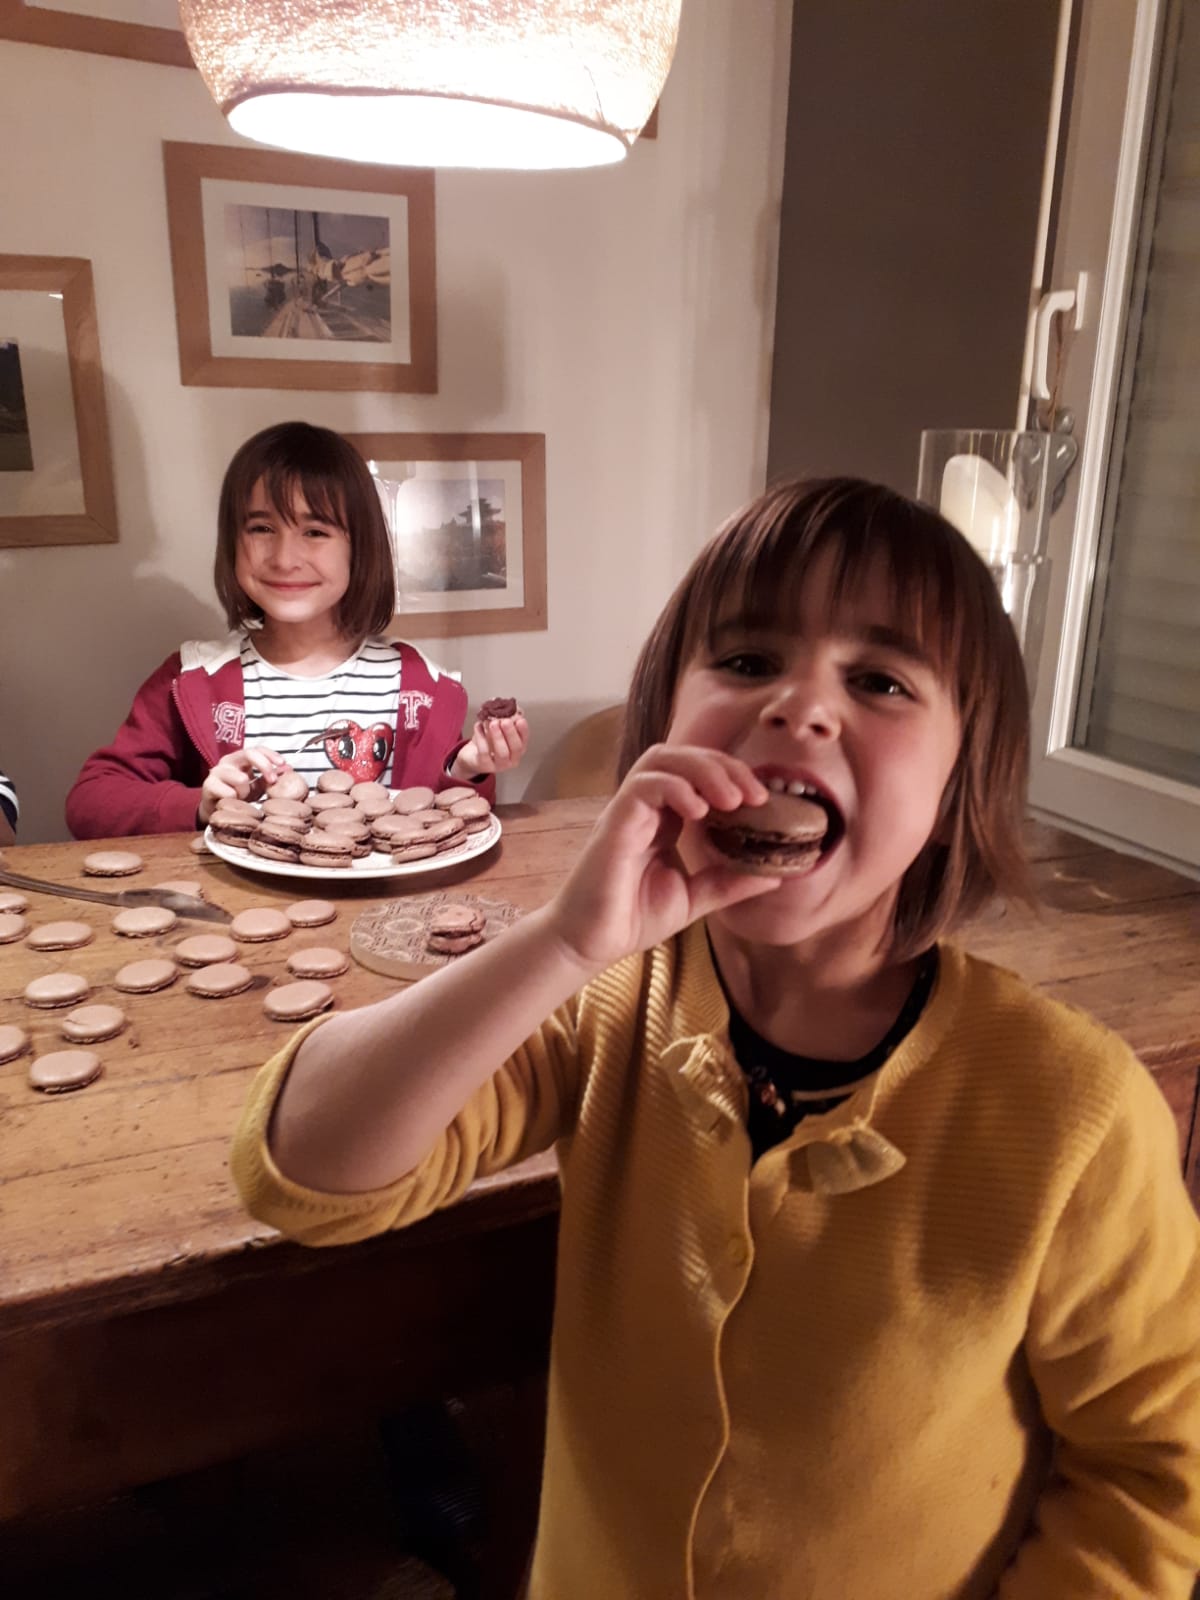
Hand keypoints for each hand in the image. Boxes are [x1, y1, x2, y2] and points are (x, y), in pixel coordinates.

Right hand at [198, 746, 288, 822]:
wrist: (216, 811)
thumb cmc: (238, 796)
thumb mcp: (257, 787)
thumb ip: (270, 777)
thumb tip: (288, 769)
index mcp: (240, 759)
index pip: (257, 748)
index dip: (270, 754)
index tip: (282, 763)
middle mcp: (227, 761)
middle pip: (248, 753)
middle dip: (265, 766)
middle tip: (273, 781)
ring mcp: (216, 772)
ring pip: (241, 778)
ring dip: (247, 791)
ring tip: (242, 798)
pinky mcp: (208, 785)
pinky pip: (230, 793)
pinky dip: (235, 800)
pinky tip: (231, 802)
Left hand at [450, 712, 529, 778]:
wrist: (471, 758)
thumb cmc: (487, 743)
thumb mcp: (498, 731)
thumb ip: (505, 720)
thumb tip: (511, 707)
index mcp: (517, 750)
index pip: (524, 740)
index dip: (524, 730)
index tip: (520, 720)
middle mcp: (511, 760)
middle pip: (516, 748)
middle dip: (511, 733)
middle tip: (506, 721)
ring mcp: (498, 765)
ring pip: (502, 752)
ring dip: (498, 736)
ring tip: (493, 723)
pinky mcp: (484, 765)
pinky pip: (484, 752)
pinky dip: (481, 737)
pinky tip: (478, 726)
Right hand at [543, 745, 780, 972]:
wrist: (591, 945)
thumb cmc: (632, 919)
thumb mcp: (695, 898)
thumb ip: (729, 882)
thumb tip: (776, 875)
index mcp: (664, 819)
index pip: (697, 774)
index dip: (732, 776)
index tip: (764, 800)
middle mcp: (645, 807)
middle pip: (682, 756)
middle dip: (723, 766)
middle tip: (755, 794)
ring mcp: (627, 811)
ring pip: (661, 759)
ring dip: (702, 769)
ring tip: (732, 798)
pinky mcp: (613, 824)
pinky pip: (642, 786)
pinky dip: (675, 788)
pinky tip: (700, 811)